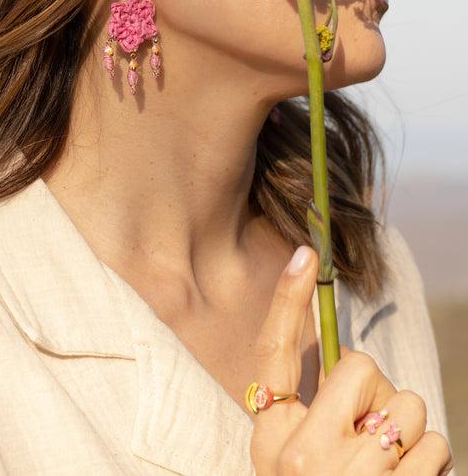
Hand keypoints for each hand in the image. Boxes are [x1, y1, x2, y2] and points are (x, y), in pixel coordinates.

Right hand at [249, 245, 453, 474]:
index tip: (303, 255)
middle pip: (362, 369)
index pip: (274, 354)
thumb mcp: (289, 459)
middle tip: (363, 431)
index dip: (287, 300)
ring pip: (408, 404)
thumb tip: (346, 360)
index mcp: (274, 439)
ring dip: (407, 428)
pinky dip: (431, 459)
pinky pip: (436, 445)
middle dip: (374, 392)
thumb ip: (309, 410)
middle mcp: (308, 457)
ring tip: (386, 462)